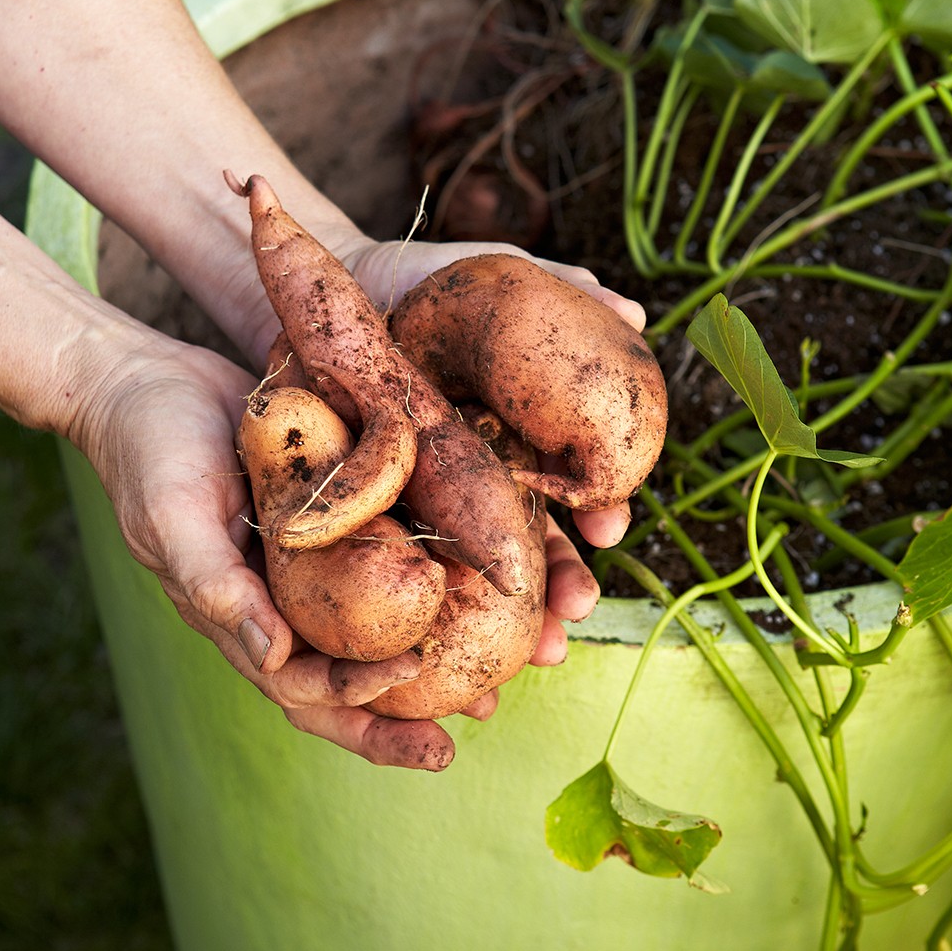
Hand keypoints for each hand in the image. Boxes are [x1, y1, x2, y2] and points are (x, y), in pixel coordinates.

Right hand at [70, 328, 470, 770]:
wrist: (148, 380)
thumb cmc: (149, 452)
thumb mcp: (172, 517)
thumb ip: (214, 585)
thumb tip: (270, 657)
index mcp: (242, 619)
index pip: (302, 686)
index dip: (356, 699)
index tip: (411, 678)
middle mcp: (283, 604)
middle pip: (345, 682)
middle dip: (400, 720)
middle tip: (466, 731)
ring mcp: (310, 567)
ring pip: (374, 633)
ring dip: (429, 663)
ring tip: (491, 683)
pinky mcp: (334, 519)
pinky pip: (385, 564)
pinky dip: (428, 585)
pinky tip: (478, 585)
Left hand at [343, 232, 644, 652]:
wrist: (318, 283)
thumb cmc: (408, 277)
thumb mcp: (483, 274)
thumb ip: (556, 286)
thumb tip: (633, 311)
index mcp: (515, 429)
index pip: (569, 483)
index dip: (595, 508)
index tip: (610, 528)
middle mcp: (478, 470)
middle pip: (532, 539)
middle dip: (562, 581)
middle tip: (576, 611)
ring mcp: (428, 494)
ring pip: (476, 569)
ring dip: (514, 619)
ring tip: (537, 651)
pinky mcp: (375, 509)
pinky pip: (402, 571)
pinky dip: (429, 621)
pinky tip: (461, 676)